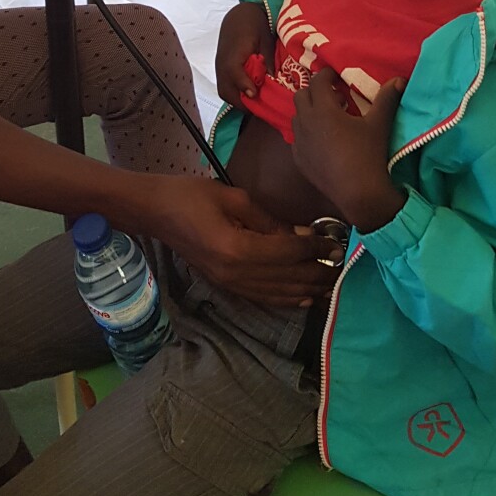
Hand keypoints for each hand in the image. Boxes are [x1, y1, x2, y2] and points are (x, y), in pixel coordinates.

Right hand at [150, 175, 343, 305]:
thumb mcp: (233, 197)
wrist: (154, 213)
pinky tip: (304, 298)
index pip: (287, 253)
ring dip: (307, 290)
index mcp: (237, 248)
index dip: (314, 249)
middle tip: (341, 265)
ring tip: (331, 284)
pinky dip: (286, 299)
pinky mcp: (225, 286)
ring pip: (278, 294)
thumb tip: (298, 234)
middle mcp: (235, 273)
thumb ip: (269, 220)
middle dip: (317, 272)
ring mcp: (229, 284)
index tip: (335, 243)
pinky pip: (262, 298)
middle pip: (287, 279)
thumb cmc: (190, 195)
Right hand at [215, 3, 274, 103]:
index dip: (244, 86)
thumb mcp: (266, 39)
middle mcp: (222, 63)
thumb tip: (272, 79)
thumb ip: (267, 59)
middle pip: (226, 90)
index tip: (255, 95)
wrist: (239, 14)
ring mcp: (219, 67)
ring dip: (237, 100)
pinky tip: (249, 94)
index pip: (234, 73)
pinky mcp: (221, 68)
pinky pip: (224, 86)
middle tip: (260, 107)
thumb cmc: (254, 24)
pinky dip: (235, 94)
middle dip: (241, 102)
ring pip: (223, 91)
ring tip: (255, 104)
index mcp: (233, 53)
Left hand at [291, 68, 404, 231]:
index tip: (335, 76)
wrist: (358, 194)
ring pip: (297, 117)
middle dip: (314, 91)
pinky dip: (307, 133)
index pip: (317, 82)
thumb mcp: (379, 124)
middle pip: (301, 96)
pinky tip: (323, 141)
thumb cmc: (368, 155)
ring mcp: (299, 143)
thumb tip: (399, 79)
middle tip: (333, 96)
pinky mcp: (299, 160)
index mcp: (323, 110)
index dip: (325, 75)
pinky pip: (298, 139)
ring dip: (309, 112)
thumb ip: (387, 98)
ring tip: (329, 118)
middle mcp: (305, 123)